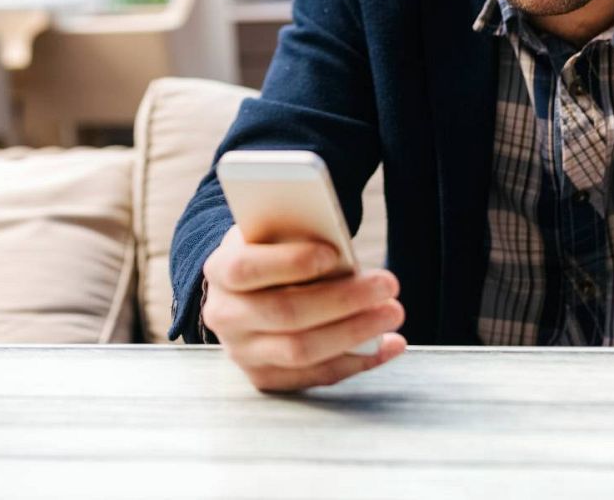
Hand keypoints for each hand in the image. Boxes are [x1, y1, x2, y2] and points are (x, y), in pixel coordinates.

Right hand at [200, 226, 406, 391]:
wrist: (248, 292)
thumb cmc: (272, 253)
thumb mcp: (274, 234)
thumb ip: (298, 238)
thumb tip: (342, 257)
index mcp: (220, 271)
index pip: (247, 269)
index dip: (290, 262)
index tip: (334, 254)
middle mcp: (225, 316)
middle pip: (285, 313)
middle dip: (342, 300)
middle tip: (387, 285)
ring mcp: (243, 353)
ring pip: (302, 352)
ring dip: (355, 333)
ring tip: (392, 313)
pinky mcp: (266, 378)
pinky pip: (316, 376)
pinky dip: (358, 361)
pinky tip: (388, 344)